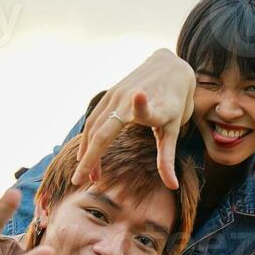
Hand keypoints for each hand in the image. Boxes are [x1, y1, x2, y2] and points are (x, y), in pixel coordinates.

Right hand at [74, 49, 195, 189]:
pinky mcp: (110, 94)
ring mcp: (116, 95)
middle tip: (80, 181)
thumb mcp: (174, 129)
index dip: (142, 106)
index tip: (138, 97)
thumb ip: (167, 158)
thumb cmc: (175, 103)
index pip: (147, 109)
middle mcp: (130, 99)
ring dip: (87, 151)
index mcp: (154, 107)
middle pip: (103, 131)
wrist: (169, 67)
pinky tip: (86, 153)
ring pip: (94, 126)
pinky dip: (88, 138)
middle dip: (89, 157)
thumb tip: (172, 187)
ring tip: (88, 175)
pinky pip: (94, 119)